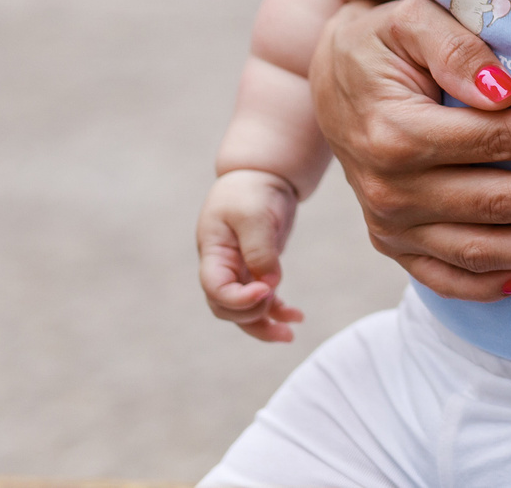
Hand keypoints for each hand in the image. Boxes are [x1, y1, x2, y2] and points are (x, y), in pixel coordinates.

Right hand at [199, 169, 306, 341]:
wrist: (261, 176)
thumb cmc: (251, 191)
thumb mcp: (254, 215)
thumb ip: (259, 250)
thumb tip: (270, 284)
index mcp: (213, 254)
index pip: (216, 290)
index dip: (238, 299)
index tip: (266, 290)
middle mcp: (223, 268)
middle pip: (227, 309)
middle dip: (251, 315)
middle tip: (275, 302)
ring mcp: (240, 272)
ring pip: (245, 312)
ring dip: (265, 325)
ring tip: (289, 335)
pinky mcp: (258, 272)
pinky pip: (263, 301)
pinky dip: (278, 311)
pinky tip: (296, 317)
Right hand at [309, 0, 510, 299]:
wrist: (328, 75)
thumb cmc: (383, 39)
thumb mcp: (411, 20)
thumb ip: (457, 49)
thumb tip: (505, 94)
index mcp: (396, 132)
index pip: (494, 141)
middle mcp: (389, 189)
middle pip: (497, 202)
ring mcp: (389, 224)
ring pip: (480, 249)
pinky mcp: (392, 244)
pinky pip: (444, 279)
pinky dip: (492, 285)